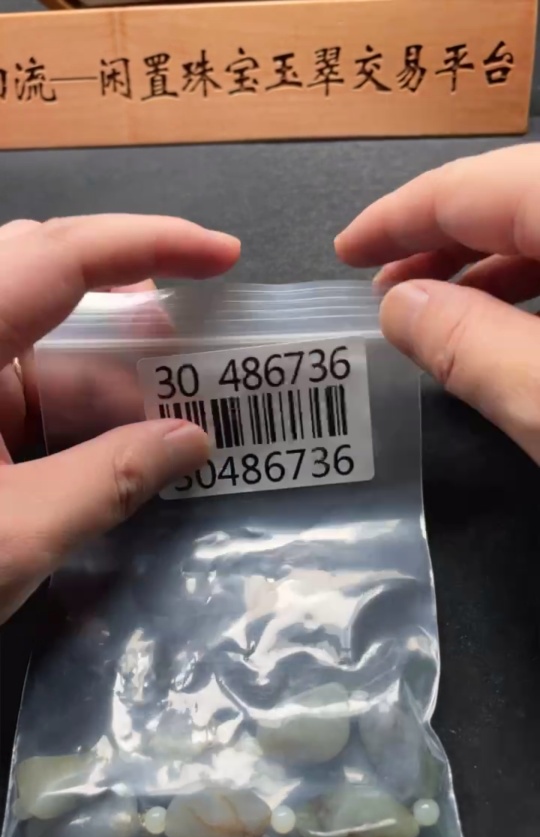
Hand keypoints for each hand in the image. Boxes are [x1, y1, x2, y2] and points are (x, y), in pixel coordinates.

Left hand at [0, 215, 239, 623]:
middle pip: (47, 286)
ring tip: (176, 417)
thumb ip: (112, 481)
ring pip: (36, 347)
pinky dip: (71, 414)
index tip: (222, 256)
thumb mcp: (15, 535)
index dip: (149, 244)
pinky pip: (16, 389)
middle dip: (131, 320)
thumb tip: (193, 442)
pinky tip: (117, 446)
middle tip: (200, 350)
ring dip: (106, 382)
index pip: (57, 257)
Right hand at [335, 144, 539, 463]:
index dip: (396, 218)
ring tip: (433, 309)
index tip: (346, 251)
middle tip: (381, 286)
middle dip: (437, 240)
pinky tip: (506, 320)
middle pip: (509, 193)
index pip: (469, 187)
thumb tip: (400, 306)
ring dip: (485, 262)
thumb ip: (469, 344)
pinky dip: (533, 277)